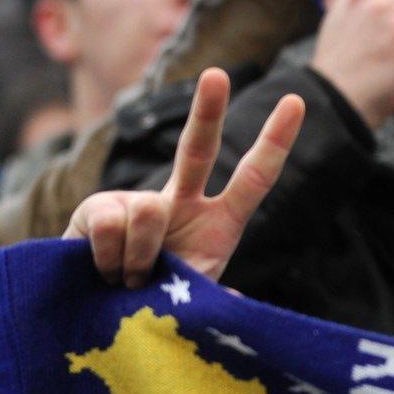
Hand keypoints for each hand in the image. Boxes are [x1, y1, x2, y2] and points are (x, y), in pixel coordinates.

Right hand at [65, 69, 304, 286]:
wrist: (101, 320)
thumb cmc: (163, 310)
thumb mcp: (199, 306)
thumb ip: (220, 300)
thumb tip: (239, 303)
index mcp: (220, 223)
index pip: (255, 179)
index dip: (274, 142)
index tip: (295, 101)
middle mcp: (181, 203)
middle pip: (198, 149)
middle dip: (208, 110)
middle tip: (218, 73)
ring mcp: (137, 203)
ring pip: (146, 214)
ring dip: (138, 262)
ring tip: (130, 282)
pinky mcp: (98, 208)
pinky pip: (111, 226)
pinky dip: (109, 260)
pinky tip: (103, 272)